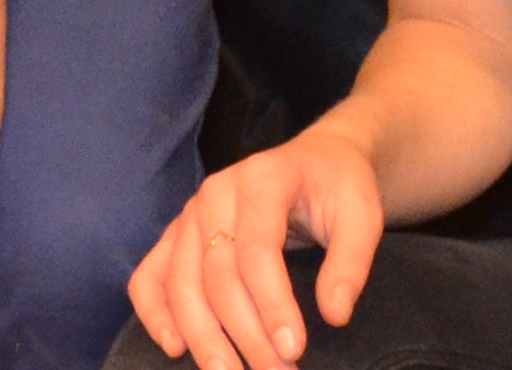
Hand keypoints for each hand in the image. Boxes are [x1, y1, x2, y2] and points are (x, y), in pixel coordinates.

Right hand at [126, 125, 387, 369]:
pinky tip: (175, 348)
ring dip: (204, 338)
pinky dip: (154, 313)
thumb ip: (351, 262)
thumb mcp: (362, 214)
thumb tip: (335, 315)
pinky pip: (149, 277)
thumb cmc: (338, 188)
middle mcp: (216, 193)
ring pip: (181, 284)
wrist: (316, 161)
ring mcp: (189, 214)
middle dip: (244, 334)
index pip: (259, 252)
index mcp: (263, 179)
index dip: (272, 305)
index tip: (293, 350)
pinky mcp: (175, 235)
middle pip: (218, 276)